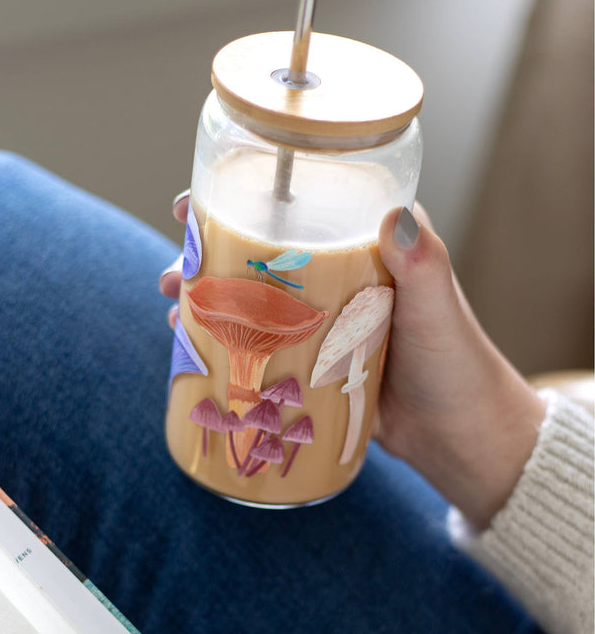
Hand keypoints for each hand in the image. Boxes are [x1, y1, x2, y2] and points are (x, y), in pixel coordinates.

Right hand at [159, 192, 545, 529]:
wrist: (458, 433)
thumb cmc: (455, 362)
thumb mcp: (436, 307)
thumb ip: (421, 263)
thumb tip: (395, 217)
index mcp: (366, 247)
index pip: (299, 209)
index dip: (244, 200)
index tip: (198, 202)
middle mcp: (337, 275)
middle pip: (261, 253)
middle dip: (210, 254)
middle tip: (177, 268)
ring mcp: (319, 319)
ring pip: (252, 297)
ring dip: (210, 298)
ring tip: (176, 307)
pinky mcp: (311, 359)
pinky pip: (260, 342)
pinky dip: (227, 339)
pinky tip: (196, 344)